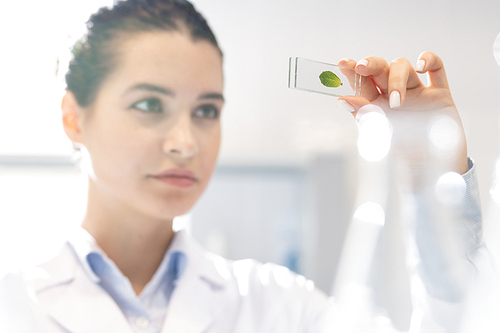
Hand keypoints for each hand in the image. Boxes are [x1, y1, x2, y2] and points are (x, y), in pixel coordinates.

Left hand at [337, 52, 467, 173]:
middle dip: (371, 65)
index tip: (343, 64)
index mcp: (376, 105)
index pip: (363, 83)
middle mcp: (394, 96)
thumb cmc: (402, 159)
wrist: (433, 174)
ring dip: (396, 78)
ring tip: (397, 101)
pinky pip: (437, 69)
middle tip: (362, 67)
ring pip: (403, 67)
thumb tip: (342, 100)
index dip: (352, 71)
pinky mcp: (439, 95)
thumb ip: (363, 117)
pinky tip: (421, 66)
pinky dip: (429, 60)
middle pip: (381, 69)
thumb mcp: (379, 138)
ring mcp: (417, 94)